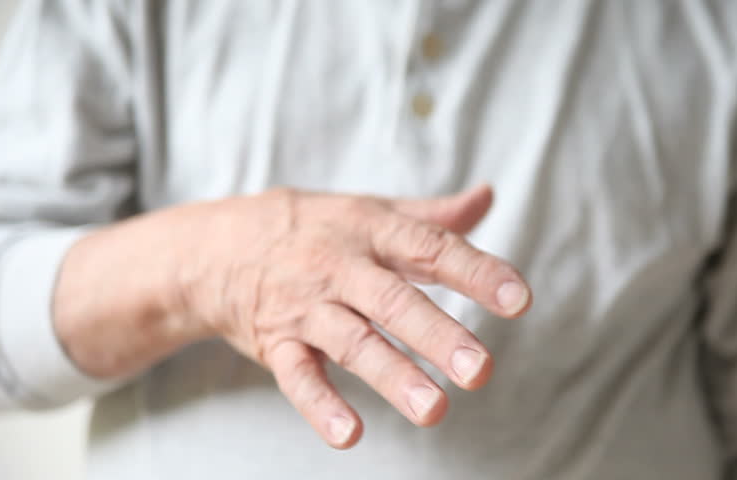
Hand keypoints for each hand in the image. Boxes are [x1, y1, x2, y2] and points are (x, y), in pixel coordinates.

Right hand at [55, 184, 530, 448]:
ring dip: (393, 376)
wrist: (217, 247)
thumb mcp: (369, 211)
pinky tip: (350, 434)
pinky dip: (321, 406)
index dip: (476, 272)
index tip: (519, 298)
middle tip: (481, 369)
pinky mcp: (277, 344)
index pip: (430, 248)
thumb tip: (487, 195)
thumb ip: (430, 216)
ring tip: (435, 411)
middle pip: (393, 301)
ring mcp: (306, 307)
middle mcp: (340, 267)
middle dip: (437, 335)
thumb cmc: (313, 228)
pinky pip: (297, 376)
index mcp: (371, 230)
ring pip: (351, 342)